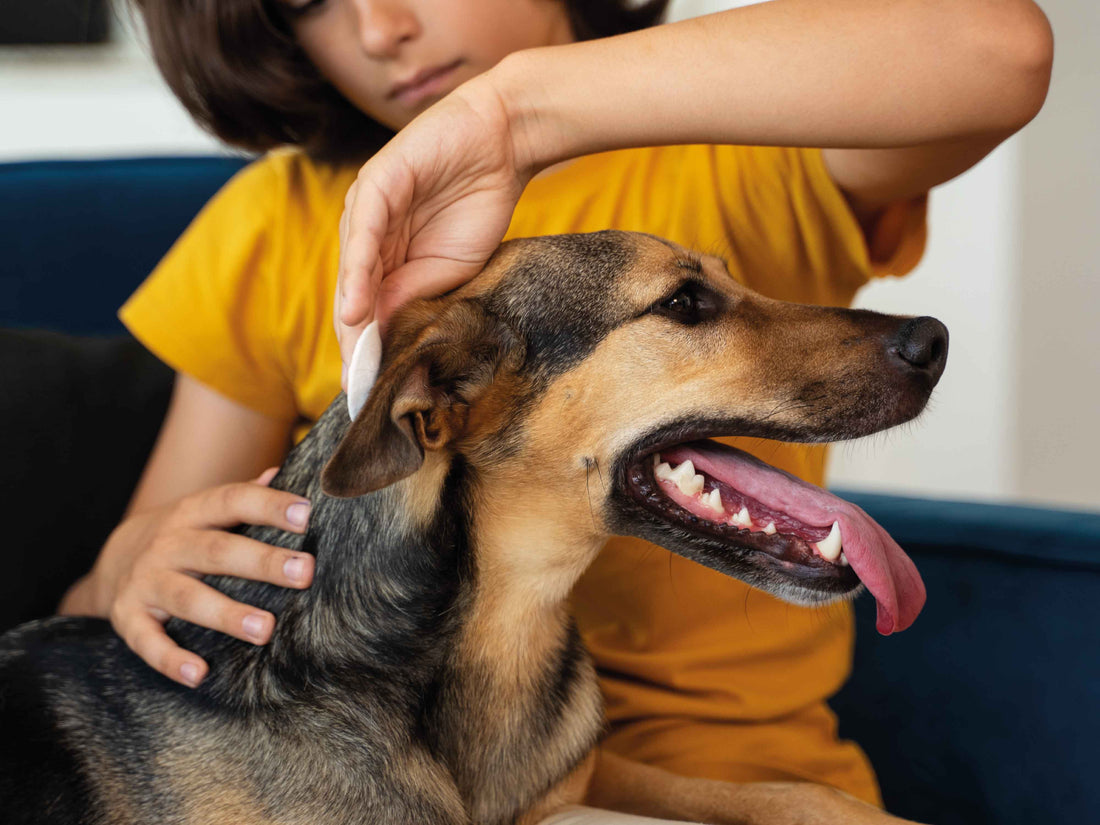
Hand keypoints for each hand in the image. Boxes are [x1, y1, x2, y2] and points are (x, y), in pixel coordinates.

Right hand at [59, 469, 314, 687]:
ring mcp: (147, 581)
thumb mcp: (208, 509)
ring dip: (226, 614)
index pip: (234, 501)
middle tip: (304, 573)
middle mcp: (169, 544)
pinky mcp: (128, 618)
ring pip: (187, 597)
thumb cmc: (185, 534)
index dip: (269, 506)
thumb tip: (281, 471)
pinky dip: (170, 659)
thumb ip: (246, 494)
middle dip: (261, 562)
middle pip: (217, 551)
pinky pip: (147, 641)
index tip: (306, 515)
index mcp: (195, 512)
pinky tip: (199, 674)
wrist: (113, 559)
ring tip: (265, 630)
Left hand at [335, 77, 534, 380]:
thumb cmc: (479, 203)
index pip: (367, 309)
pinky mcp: (375, 186)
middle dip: (353, 343)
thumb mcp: (449, 268)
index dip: (366, 348)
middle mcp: (368, 236)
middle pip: (351, 297)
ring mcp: (366, 210)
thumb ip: (415, 295)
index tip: (367, 390)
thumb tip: (385, 337)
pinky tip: (356, 309)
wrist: (501, 144)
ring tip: (354, 360)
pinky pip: (363, 236)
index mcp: (385, 256)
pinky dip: (358, 274)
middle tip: (356, 387)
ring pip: (351, 272)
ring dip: (350, 319)